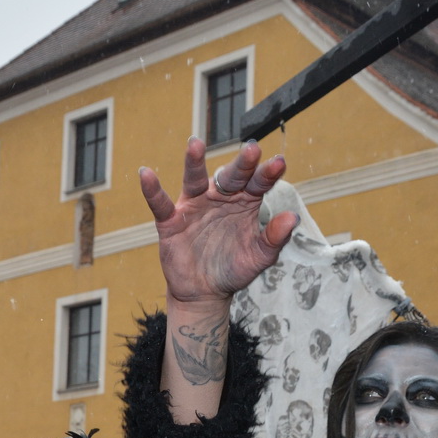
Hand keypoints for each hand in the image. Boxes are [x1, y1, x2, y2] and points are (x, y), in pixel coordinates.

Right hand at [140, 137, 297, 308]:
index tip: (279, 164)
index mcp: (244, 203)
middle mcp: (220, 198)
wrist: (205, 293)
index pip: (257, 183)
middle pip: (230, 176)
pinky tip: (146, 174)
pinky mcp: (171, 220)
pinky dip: (152, 190)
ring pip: (194, 180)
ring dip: (194, 162)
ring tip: (195, 144)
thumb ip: (274, 238)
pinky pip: (160, 203)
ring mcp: (195, 206)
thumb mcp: (259, 257)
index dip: (267, 173)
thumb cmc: (234, 270)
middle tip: (251, 150)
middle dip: (241, 164)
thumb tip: (292, 218)